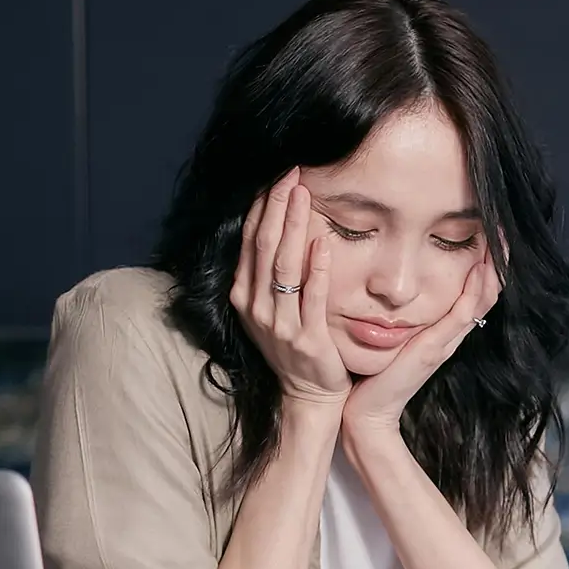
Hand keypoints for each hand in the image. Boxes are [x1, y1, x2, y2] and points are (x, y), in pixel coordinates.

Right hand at [230, 167, 350, 408]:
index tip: (275, 176)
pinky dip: (316, 269)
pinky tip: (323, 243)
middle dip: (276, 207)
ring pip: (283, 267)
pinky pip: (310, 298)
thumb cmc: (294, 346)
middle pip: (264, 247)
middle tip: (290, 173)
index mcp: (244, 296)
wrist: (308, 394)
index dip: (262, 208)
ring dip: (294, 227)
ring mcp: (279, 325)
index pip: (251, 242)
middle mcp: (255, 308)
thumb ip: (269, 274)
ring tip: (303, 195)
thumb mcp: (271, 308)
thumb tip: (276, 227)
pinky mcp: (306, 339)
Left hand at [341, 249, 500, 439]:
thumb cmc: (374, 376)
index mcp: (442, 333)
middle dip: (498, 264)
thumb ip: (401, 322)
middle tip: (506, 232)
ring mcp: (445, 342)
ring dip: (493, 272)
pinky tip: (480, 270)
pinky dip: (474, 292)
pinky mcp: (435, 349)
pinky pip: (461, 315)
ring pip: (480, 301)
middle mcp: (449, 336)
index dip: (487, 269)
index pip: (474, 295)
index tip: (492, 240)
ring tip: (501, 244)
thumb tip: (394, 295)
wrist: (367, 410)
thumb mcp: (393, 340)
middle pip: (485, 295)